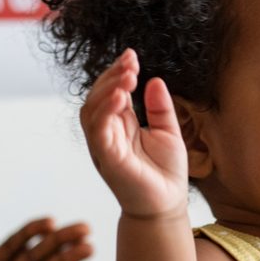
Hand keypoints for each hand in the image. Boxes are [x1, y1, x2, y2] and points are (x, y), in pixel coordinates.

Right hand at [79, 48, 188, 217]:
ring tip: (127, 77)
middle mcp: (108, 134)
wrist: (168, 205)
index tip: (131, 56)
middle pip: (97, 97)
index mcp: (120, 126)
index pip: (111, 92)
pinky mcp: (108, 159)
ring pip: (92, 111)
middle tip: (130, 64)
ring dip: (106, 90)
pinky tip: (120, 97)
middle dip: (111, 76)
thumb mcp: (168, 131)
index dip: (117, 72)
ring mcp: (105, 147)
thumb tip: (154, 80)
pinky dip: (105, 112)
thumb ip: (160, 107)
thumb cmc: (166, 173)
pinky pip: (98, 132)